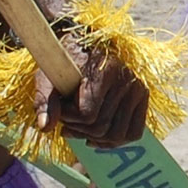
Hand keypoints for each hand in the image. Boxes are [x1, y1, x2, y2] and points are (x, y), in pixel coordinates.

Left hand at [34, 36, 148, 145]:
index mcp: (106, 70)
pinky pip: (133, 132)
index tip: (60, 106)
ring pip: (116, 135)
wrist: (85, 46)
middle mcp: (127, 79)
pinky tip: (95, 137)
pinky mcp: (142, 97)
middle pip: (101, 127)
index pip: (87, 114)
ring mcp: (138, 89)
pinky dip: (114, 141)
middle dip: (78, 128)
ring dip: (93, 137)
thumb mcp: (48, 76)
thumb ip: (45, 100)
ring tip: (78, 126)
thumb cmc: (64, 61)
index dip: (68, 117)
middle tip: (67, 118)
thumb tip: (45, 127)